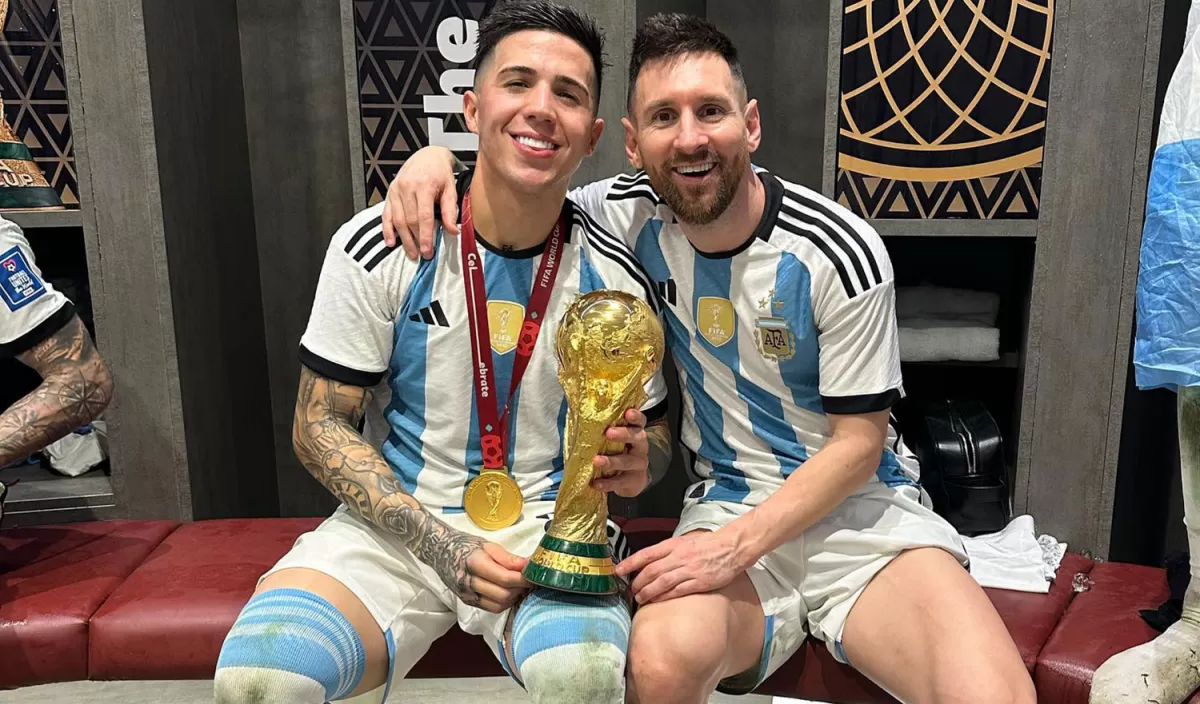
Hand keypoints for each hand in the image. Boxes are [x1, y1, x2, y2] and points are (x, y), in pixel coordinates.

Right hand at [381, 146, 459, 259]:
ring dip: (403, 239)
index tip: (428, 250)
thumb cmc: (440, 172)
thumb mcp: (450, 189)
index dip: (425, 236)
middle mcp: (407, 187)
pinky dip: (387, 229)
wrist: (427, 155)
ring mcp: (396, 190)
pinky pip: (386, 214)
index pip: (423, 217)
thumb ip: (450, 211)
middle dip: (416, 240)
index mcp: (423, 186)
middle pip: (409, 220)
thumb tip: (452, 231)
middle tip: (423, 255)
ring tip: (411, 252)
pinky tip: (390, 242)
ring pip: (397, 220)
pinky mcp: (390, 192)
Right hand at [434, 532, 529, 612]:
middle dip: (521, 589)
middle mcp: (468, 582)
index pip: (505, 578)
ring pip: (499, 604)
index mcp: (474, 563)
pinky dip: (504, 602)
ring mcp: (466, 594)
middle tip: (529, 580)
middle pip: (504, 594)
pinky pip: (491, 608)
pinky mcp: (467, 601)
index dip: (523, 579)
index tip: (534, 574)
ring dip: (514, 597)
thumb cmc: (464, 544)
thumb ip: (508, 558)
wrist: (439, 551)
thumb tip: (528, 565)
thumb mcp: (487, 545)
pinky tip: (509, 592)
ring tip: (519, 586)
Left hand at [591, 409, 649, 497]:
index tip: (627, 413)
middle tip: (608, 433)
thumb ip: (605, 429)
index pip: (640, 421)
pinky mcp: (634, 481)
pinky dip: (607, 483)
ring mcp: (639, 465)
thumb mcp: (614, 440)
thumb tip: (581, 416)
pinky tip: (596, 484)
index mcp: (636, 432)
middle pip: (637, 437)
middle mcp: (640, 447)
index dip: (636, 416)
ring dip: (611, 461)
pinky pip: (620, 481)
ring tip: (597, 461)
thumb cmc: (617, 452)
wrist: (631, 480)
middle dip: (623, 434)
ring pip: (627, 461)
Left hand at [615, 530, 747, 603]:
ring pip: (661, 582)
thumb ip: (668, 550)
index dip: (630, 563)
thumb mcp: (685, 541)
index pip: (646, 554)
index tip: (618, 570)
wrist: (731, 548)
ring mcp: (689, 570)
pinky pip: (677, 591)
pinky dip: (664, 597)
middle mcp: (679, 557)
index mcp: (674, 545)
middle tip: (630, 590)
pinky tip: (656, 601)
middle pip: (651, 571)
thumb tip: (651, 559)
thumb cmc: (708, 544)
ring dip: (647, 592)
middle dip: (637, 582)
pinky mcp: (699, 582)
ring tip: (639, 598)